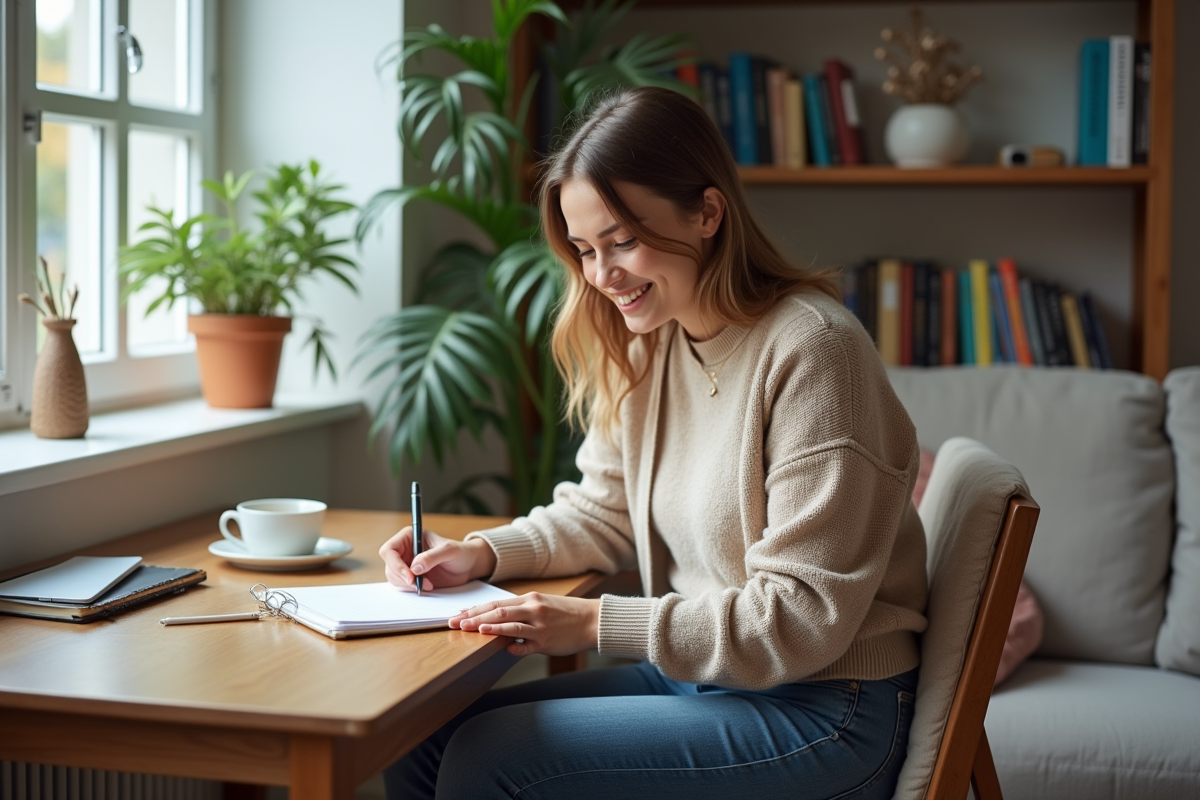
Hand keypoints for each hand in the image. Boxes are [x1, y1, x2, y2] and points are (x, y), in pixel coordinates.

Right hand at [379, 528, 496, 591]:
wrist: (468, 565)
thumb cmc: (461, 552)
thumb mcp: (450, 551)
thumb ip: (432, 557)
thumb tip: (414, 567)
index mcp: (410, 536)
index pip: (389, 550)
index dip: (395, 564)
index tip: (410, 576)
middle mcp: (405, 549)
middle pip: (390, 566)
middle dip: (403, 578)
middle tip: (419, 585)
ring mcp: (406, 564)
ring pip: (394, 577)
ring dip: (408, 585)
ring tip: (428, 585)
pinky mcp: (411, 576)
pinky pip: (402, 585)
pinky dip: (411, 589)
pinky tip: (427, 586)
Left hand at [450, 593, 599, 656]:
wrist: (593, 620)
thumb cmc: (568, 614)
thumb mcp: (543, 606)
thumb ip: (522, 612)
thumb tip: (499, 621)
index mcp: (530, 599)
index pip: (496, 603)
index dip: (475, 609)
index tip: (459, 614)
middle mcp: (533, 609)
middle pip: (497, 612)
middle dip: (473, 618)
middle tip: (454, 623)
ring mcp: (539, 626)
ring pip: (509, 625)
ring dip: (488, 628)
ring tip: (470, 630)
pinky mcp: (546, 641)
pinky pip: (525, 646)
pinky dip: (512, 647)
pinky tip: (502, 648)